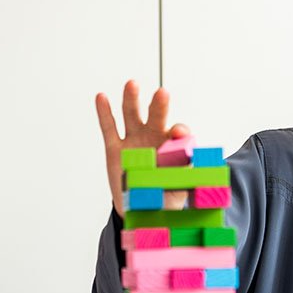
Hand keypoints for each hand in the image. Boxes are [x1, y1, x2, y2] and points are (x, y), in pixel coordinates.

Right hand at [95, 80, 190, 216]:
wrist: (142, 208)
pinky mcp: (115, 148)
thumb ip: (184, 172)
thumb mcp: (179, 187)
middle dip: (159, 105)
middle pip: (156, 117)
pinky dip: (105, 112)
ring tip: (132, 84)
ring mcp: (134, 140)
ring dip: (131, 99)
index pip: (178, 133)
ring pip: (132, 115)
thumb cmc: (164, 195)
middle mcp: (153, 137)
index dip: (179, 132)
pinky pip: (109, 128)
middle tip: (162, 93)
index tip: (178, 133)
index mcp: (172, 146)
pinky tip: (102, 97)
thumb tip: (191, 163)